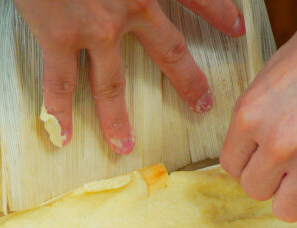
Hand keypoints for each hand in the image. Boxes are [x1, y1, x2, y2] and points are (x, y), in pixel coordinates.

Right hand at [13, 0, 245, 153]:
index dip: (218, 11)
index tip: (236, 27)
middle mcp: (131, 5)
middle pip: (168, 51)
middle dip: (188, 80)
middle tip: (202, 102)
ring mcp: (95, 26)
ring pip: (111, 82)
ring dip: (117, 118)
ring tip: (123, 145)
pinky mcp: (59, 36)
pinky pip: (61, 82)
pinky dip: (60, 112)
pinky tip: (64, 137)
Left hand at [220, 0, 296, 223]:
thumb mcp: (271, 76)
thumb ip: (257, 118)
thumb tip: (251, 151)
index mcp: (251, 113)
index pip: (231, 165)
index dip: (249, 162)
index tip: (264, 156)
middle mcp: (279, 140)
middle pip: (255, 189)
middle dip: (271, 178)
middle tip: (291, 161)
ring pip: (286, 209)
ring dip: (296, 195)